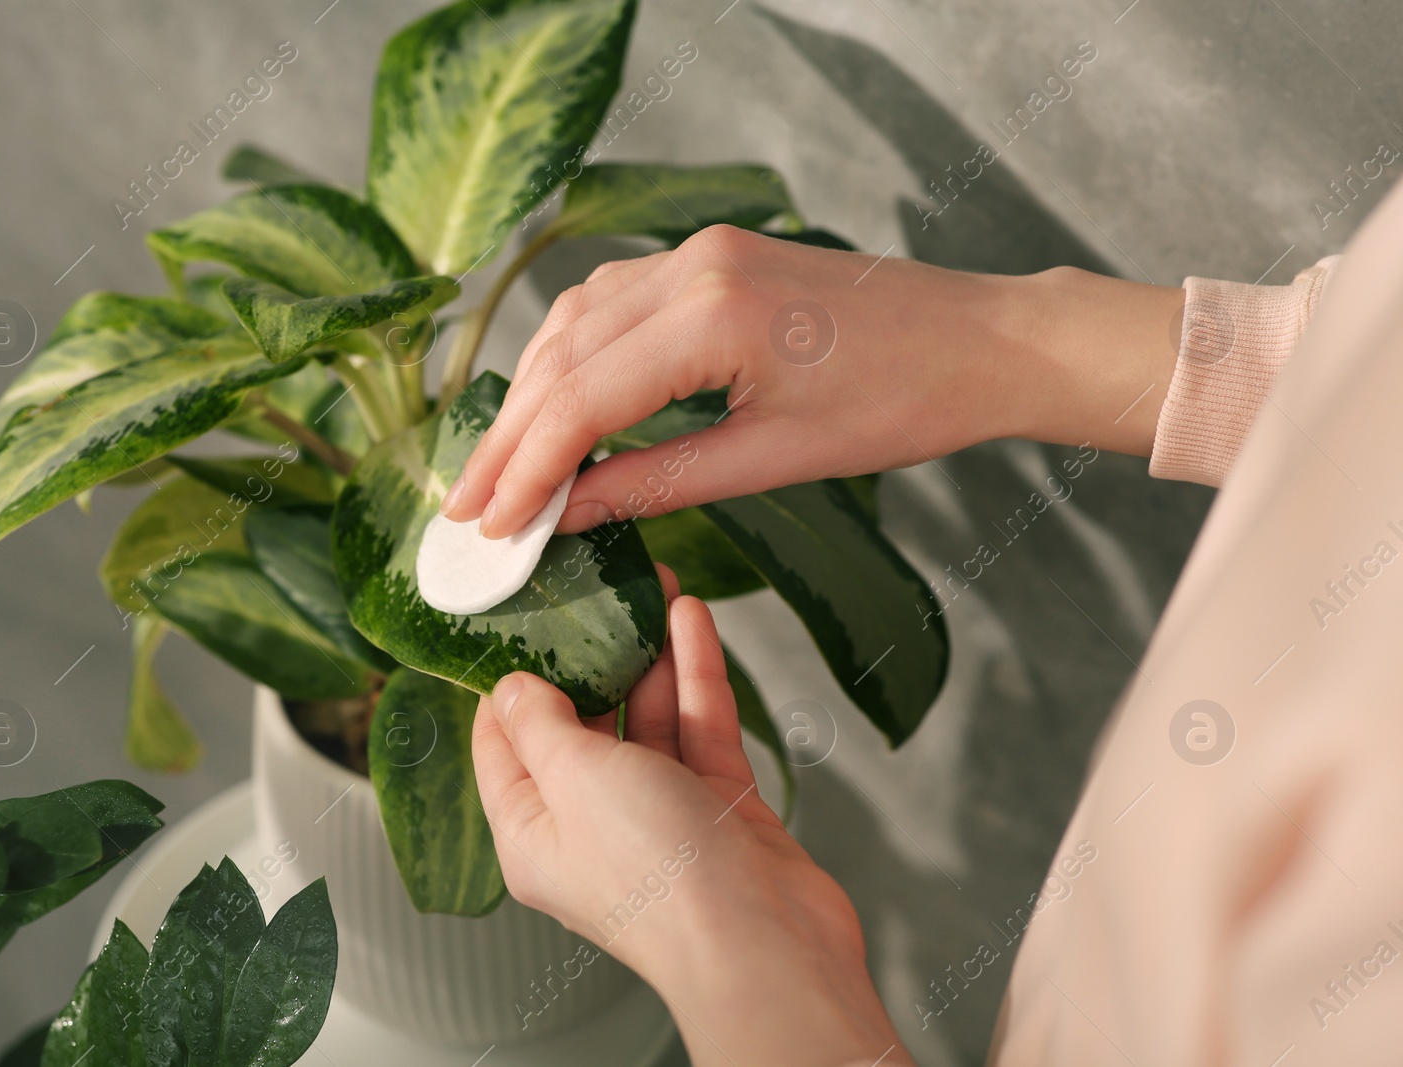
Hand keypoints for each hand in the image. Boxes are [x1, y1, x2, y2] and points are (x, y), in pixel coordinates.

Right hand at [442, 224, 1181, 536]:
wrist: (978, 341)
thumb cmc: (899, 404)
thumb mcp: (773, 460)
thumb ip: (659, 482)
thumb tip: (569, 514)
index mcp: (712, 313)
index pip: (580, 399)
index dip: (526, 470)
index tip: (491, 528)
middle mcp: (690, 264)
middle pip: (562, 356)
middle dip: (509, 439)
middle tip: (469, 509)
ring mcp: (697, 250)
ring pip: (575, 323)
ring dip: (532, 396)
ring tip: (501, 470)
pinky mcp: (708, 256)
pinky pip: (612, 303)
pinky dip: (573, 358)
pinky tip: (555, 405)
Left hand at [472, 566, 909, 1066]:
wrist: (764, 940)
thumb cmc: (657, 873)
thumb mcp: (573, 778)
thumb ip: (540, 725)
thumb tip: (511, 688)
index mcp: (532, 834)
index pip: (502, 747)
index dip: (508, 684)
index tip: (514, 620)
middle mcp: (591, 826)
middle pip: (581, 727)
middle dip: (593, 656)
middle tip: (599, 591)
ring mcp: (659, 817)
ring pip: (647, 721)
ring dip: (652, 656)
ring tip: (656, 588)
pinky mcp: (719, 809)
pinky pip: (698, 729)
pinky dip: (695, 677)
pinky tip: (693, 621)